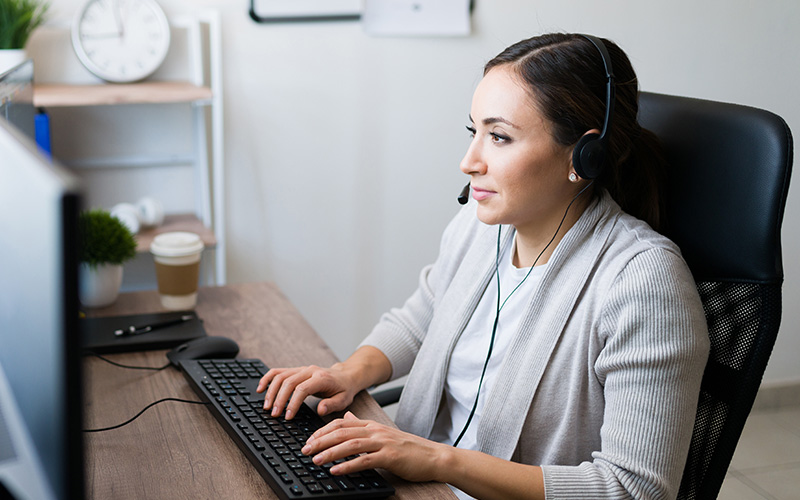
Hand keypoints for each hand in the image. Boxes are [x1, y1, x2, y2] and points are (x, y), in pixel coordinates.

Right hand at [256, 364, 356, 419]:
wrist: (345, 376)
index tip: (287, 416)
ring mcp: (301, 369)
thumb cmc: (343, 389)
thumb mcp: (343, 400)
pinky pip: (278, 372)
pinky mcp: (296, 370)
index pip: (303, 389)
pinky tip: (260, 389)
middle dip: (279, 399)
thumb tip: (321, 410)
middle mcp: (310, 371)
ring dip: (271, 391)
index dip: (293, 403)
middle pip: (289, 382)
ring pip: (281, 376)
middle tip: (274, 414)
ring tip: (266, 407)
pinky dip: (267, 379)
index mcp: (321, 378)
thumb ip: (332, 405)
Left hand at [301, 412, 447, 482]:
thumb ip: (363, 425)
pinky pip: (364, 461)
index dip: (322, 430)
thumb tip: (347, 416)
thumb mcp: (383, 433)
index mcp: (372, 424)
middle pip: (342, 432)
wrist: (433, 456)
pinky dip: (348, 465)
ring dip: (330, 452)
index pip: (341, 423)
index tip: (309, 440)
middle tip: (305, 450)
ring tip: (315, 460)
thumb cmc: (408, 448)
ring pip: (350, 444)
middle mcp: (375, 430)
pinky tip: (335, 471)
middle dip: (320, 440)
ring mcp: (383, 442)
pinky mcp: (389, 456)